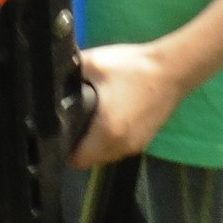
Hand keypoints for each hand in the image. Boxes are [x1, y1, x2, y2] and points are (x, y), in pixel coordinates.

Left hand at [70, 41, 184, 168]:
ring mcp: (137, 145)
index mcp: (106, 133)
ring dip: (96, 143)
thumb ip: (67, 74)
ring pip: (107, 154)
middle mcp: (122, 146)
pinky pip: (120, 146)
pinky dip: (112, 138)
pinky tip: (109, 116)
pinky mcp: (146, 139)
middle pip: (91, 158)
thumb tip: (49, 79)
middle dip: (79, 144)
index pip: (77, 159)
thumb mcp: (93, 63)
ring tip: (89, 118)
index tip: (58, 132)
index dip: (64, 148)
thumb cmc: (132, 68)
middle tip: (71, 121)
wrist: (173, 69)